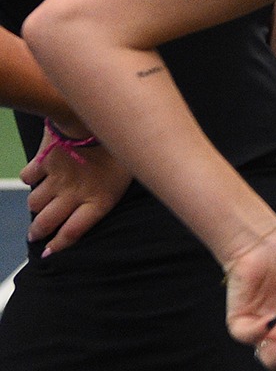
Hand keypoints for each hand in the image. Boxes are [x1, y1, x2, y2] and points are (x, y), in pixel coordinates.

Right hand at [21, 123, 131, 254]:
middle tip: (35, 235)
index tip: (49, 252)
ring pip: (35, 202)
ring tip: (37, 208)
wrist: (94, 118)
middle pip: (48, 222)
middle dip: (39, 232)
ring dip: (35, 207)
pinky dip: (30, 179)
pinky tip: (35, 177)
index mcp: (98, 200)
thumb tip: (151, 183)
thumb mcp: (136, 167)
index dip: (59, 244)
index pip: (73, 231)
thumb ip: (130, 181)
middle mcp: (73, 194)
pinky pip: (29, 176)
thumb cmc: (123, 142)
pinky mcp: (44, 160)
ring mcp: (56, 178)